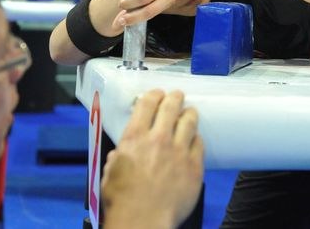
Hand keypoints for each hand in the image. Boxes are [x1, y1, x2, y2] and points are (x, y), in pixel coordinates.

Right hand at [102, 90, 203, 228]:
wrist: (144, 221)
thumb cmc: (123, 202)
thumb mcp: (110, 174)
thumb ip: (118, 158)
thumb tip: (121, 154)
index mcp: (134, 139)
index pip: (147, 104)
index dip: (154, 95)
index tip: (157, 94)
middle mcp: (158, 140)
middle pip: (171, 107)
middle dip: (174, 98)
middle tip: (176, 96)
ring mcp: (179, 152)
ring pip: (189, 121)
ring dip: (189, 113)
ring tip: (189, 112)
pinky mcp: (194, 166)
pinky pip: (199, 143)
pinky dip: (196, 138)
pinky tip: (194, 139)